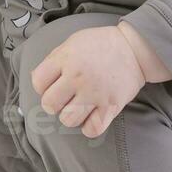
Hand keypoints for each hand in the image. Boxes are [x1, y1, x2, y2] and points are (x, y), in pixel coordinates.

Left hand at [30, 26, 148, 138]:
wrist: (135, 48)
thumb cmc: (101, 44)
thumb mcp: (73, 42)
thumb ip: (54, 59)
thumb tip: (36, 78)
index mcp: (66, 59)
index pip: (37, 83)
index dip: (42, 86)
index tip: (52, 85)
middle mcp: (78, 77)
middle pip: (50, 105)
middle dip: (53, 104)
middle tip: (63, 99)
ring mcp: (95, 93)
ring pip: (68, 120)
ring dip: (71, 116)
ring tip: (78, 107)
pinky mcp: (111, 106)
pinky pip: (92, 129)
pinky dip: (89, 127)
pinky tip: (91, 117)